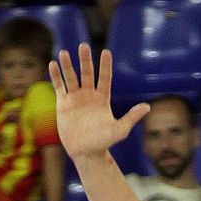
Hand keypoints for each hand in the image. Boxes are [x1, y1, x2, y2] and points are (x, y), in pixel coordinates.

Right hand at [49, 45, 149, 162]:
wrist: (85, 153)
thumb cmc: (103, 142)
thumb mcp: (119, 130)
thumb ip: (131, 117)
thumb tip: (147, 107)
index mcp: (102, 98)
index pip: (104, 78)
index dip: (105, 66)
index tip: (106, 52)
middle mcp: (89, 95)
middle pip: (87, 73)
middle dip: (85, 60)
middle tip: (83, 46)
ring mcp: (76, 98)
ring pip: (71, 77)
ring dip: (67, 66)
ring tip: (64, 53)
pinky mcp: (63, 104)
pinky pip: (59, 86)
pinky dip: (56, 76)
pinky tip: (53, 64)